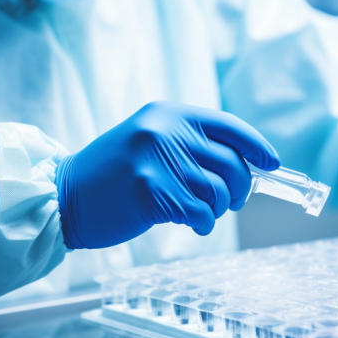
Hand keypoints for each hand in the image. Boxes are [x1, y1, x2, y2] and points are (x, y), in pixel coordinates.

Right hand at [55, 102, 279, 248]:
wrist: (65, 198)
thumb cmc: (114, 177)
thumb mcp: (151, 144)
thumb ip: (191, 147)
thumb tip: (248, 167)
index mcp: (167, 113)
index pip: (227, 126)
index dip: (256, 146)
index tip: (272, 163)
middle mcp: (163, 130)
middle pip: (230, 162)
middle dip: (239, 188)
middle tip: (230, 202)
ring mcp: (156, 159)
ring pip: (217, 190)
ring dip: (217, 209)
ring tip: (200, 212)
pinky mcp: (150, 191)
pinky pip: (199, 212)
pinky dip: (202, 223)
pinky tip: (190, 223)